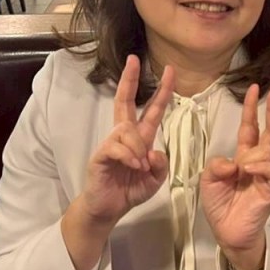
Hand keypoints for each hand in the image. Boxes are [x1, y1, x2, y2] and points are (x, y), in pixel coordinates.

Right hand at [80, 55, 173, 226]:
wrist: (108, 209)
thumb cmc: (129, 191)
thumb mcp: (155, 180)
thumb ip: (161, 165)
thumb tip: (154, 151)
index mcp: (140, 139)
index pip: (152, 110)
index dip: (161, 91)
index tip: (170, 71)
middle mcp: (124, 136)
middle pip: (125, 102)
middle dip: (130, 80)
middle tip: (133, 59)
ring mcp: (110, 144)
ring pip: (127, 129)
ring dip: (138, 147)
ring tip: (140, 167)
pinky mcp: (100, 155)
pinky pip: (116, 146)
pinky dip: (129, 156)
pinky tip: (133, 167)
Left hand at [200, 84, 269, 268]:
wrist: (227, 232)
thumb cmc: (220, 205)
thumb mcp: (208, 179)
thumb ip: (217, 164)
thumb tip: (235, 162)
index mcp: (244, 157)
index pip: (250, 128)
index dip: (251, 109)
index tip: (253, 89)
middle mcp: (258, 162)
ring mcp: (268, 175)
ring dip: (256, 152)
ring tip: (243, 166)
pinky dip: (262, 167)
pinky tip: (250, 170)